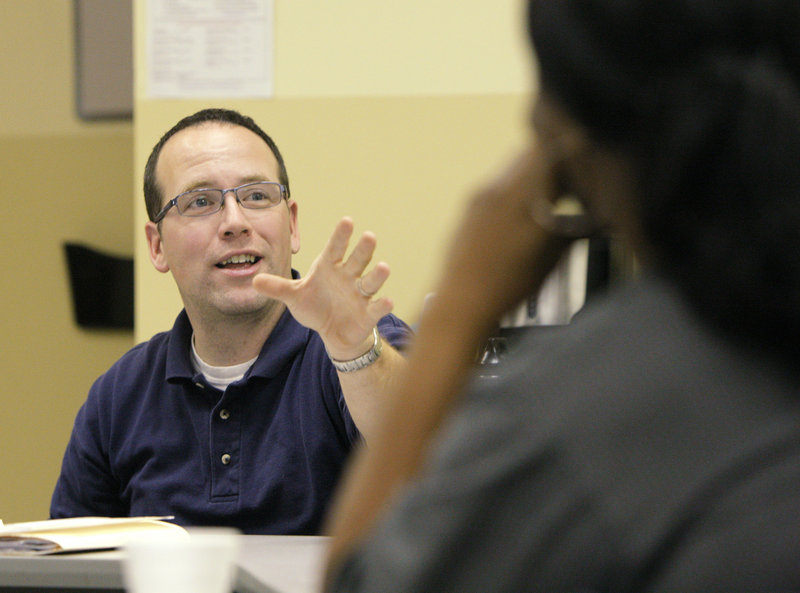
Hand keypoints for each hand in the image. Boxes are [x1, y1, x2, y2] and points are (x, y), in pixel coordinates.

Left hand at [253, 217, 393, 358]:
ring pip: (371, 281)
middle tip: (369, 235)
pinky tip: (387, 301)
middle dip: (363, 249)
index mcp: (330, 267)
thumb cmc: (316, 306)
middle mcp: (348, 277)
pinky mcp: (368, 313)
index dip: (341, 236)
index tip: (347, 221)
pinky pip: (376, 307)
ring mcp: (360, 294)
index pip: (335, 249)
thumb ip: (277, 288)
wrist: (333, 331)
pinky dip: (382, 305)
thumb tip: (254, 281)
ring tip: (383, 267)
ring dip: (377, 274)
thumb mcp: (295, 296)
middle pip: (357, 260)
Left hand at [429, 142, 572, 329]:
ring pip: (517, 165)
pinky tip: (525, 210)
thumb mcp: (553, 257)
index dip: (575, 151)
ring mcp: (482, 193)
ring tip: (551, 196)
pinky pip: (500, 180)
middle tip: (574, 181)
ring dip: (537, 171)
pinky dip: (519, 185)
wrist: (462, 301)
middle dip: (558, 161)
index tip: (589, 164)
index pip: (554, 152)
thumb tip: (604, 216)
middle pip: (535, 152)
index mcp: (526, 198)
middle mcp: (502, 187)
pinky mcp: (470, 202)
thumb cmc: (512, 285)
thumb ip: (578, 228)